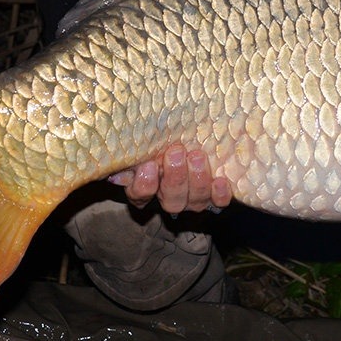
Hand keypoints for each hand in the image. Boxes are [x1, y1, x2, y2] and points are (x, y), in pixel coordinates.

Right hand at [109, 143, 232, 213]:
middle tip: (175, 153)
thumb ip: (132, 149)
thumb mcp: (143, 140)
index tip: (149, 165)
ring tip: (196, 157)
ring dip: (197, 180)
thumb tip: (119, 163)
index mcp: (145, 188)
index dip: (145, 185)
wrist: (189, 138)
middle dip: (174, 177)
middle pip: (171, 200)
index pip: (140, 195)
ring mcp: (193, 200)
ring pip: (195, 201)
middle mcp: (169, 199)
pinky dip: (220, 194)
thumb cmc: (159, 137)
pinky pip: (218, 203)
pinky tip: (220, 181)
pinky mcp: (214, 196)